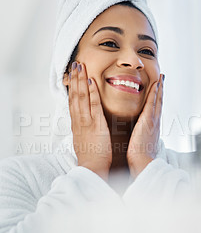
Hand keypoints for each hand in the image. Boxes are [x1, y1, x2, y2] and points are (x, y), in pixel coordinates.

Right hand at [67, 62, 111, 180]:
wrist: (92, 168)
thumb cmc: (91, 157)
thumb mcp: (83, 141)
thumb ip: (83, 130)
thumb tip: (83, 124)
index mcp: (77, 124)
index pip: (73, 101)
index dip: (73, 87)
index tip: (73, 75)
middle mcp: (79, 120)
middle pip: (75, 95)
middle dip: (75, 79)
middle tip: (75, 64)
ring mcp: (86, 122)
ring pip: (81, 97)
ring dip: (81, 80)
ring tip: (80, 66)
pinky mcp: (95, 125)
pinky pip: (93, 106)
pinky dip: (91, 93)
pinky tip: (91, 82)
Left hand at [127, 73, 163, 177]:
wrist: (144, 163)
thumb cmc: (140, 158)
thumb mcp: (141, 146)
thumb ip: (140, 139)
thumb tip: (138, 138)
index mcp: (152, 129)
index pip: (155, 111)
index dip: (157, 100)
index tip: (158, 91)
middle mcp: (155, 123)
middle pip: (159, 103)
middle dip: (161, 90)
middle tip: (162, 79)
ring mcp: (153, 121)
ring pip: (158, 100)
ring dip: (160, 88)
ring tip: (161, 78)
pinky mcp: (149, 121)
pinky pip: (152, 103)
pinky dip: (155, 93)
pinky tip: (156, 84)